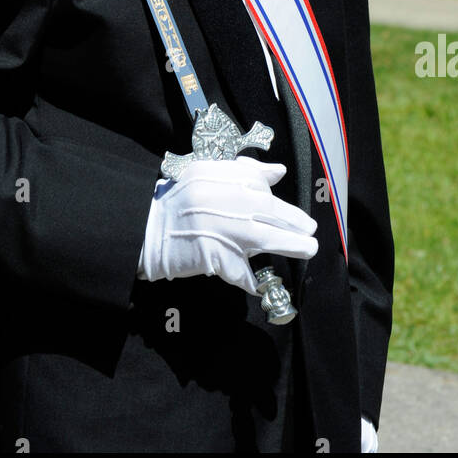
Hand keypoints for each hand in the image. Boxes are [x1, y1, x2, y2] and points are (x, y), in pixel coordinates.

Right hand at [136, 156, 317, 294]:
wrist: (147, 228)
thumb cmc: (179, 200)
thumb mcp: (207, 174)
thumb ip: (244, 171)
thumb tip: (278, 171)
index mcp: (223, 177)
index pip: (264, 187)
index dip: (286, 206)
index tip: (302, 218)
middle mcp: (225, 200)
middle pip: (271, 211)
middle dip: (296, 223)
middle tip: (311, 232)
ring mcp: (222, 229)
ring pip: (266, 238)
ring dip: (291, 244)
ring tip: (307, 248)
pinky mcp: (216, 256)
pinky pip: (243, 272)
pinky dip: (255, 281)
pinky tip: (265, 286)